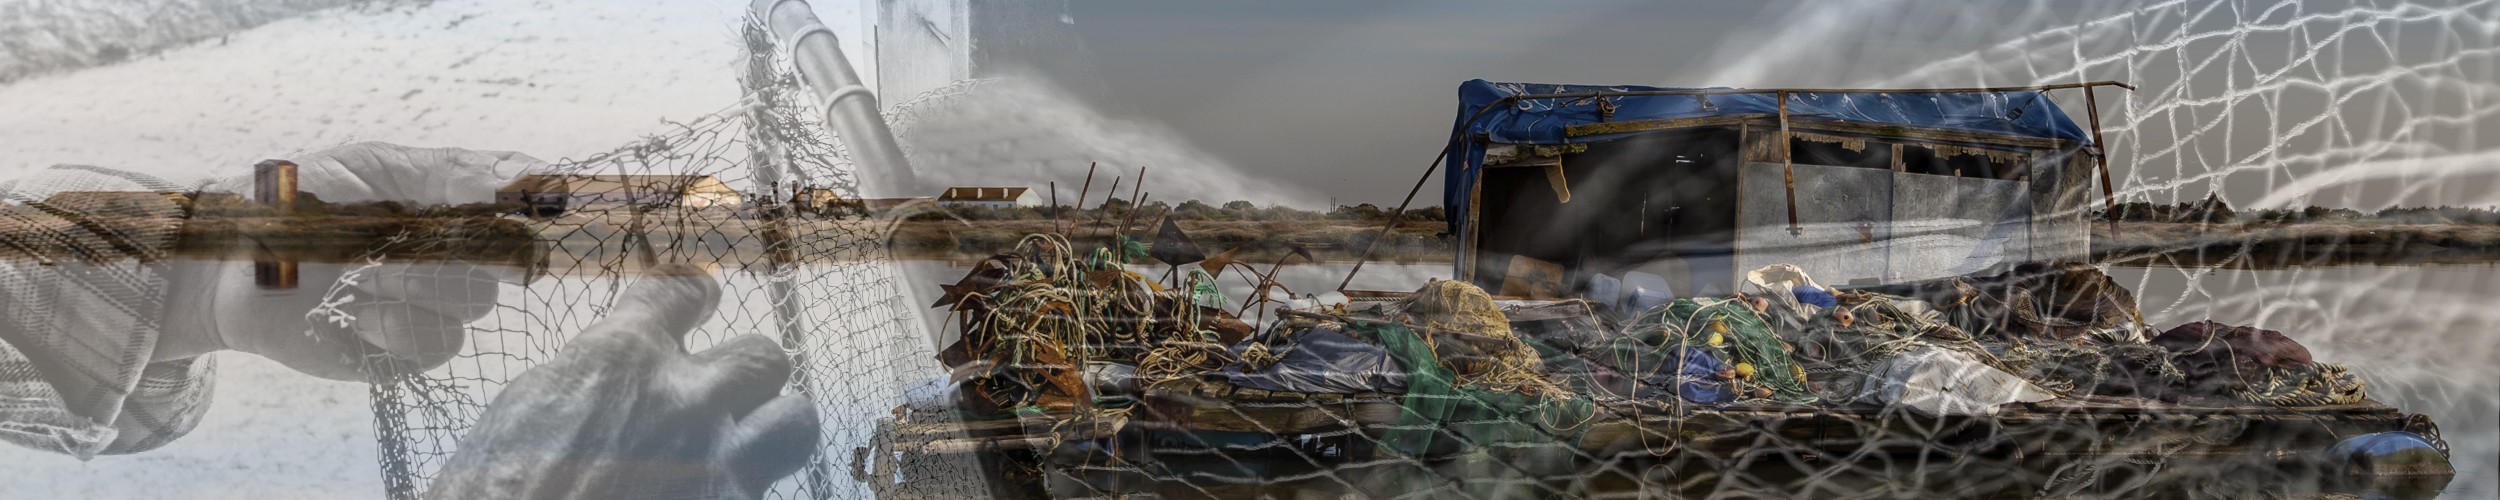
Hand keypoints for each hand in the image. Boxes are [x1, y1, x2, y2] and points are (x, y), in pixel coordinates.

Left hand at [161, 142, 543, 377]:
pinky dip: (395, 324)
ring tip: (360, 275)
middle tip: (401, 239)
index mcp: (451, 213)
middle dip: (459, 248)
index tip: (538, 208)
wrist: (225, 263)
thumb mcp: (374, 167)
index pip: (523, 214)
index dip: (536, 213)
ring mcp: (428, 311)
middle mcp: (449, 263)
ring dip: (416, 286)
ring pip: (471, 304)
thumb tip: (529, 176)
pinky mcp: (402, 356)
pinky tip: (354, 311)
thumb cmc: (295, 203)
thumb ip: (453, 172)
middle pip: (506, 262)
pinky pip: (435, 344)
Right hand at [425, 265, 818, 498]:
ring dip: (770, 432)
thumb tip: (619, 382)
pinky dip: (734, 493)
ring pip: (795, 423)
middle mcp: (685, 401)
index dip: (693, 295)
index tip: (700, 300)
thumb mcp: (525, 413)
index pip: (679, 294)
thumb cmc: (492, 491)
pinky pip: (760, 491)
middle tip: (720, 399)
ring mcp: (719, 465)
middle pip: (763, 357)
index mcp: (619, 360)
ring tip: (738, 451)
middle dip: (743, 375)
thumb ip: (591, 385)